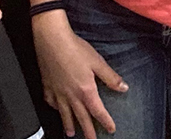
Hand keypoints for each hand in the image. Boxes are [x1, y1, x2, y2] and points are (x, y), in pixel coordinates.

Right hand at [33, 16, 124, 138]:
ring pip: (64, 114)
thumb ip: (110, 77)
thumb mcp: (98, 62)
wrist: (52, 40)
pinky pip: (51, 102)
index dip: (106, 121)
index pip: (98, 111)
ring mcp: (57, 92)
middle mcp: (71, 95)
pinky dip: (54, 108)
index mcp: (86, 90)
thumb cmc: (75, 49)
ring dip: (69, 125)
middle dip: (87, 132)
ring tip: (71, 134)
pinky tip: (55, 109)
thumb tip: (123, 88)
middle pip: (81, 118)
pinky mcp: (47, 86)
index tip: (111, 129)